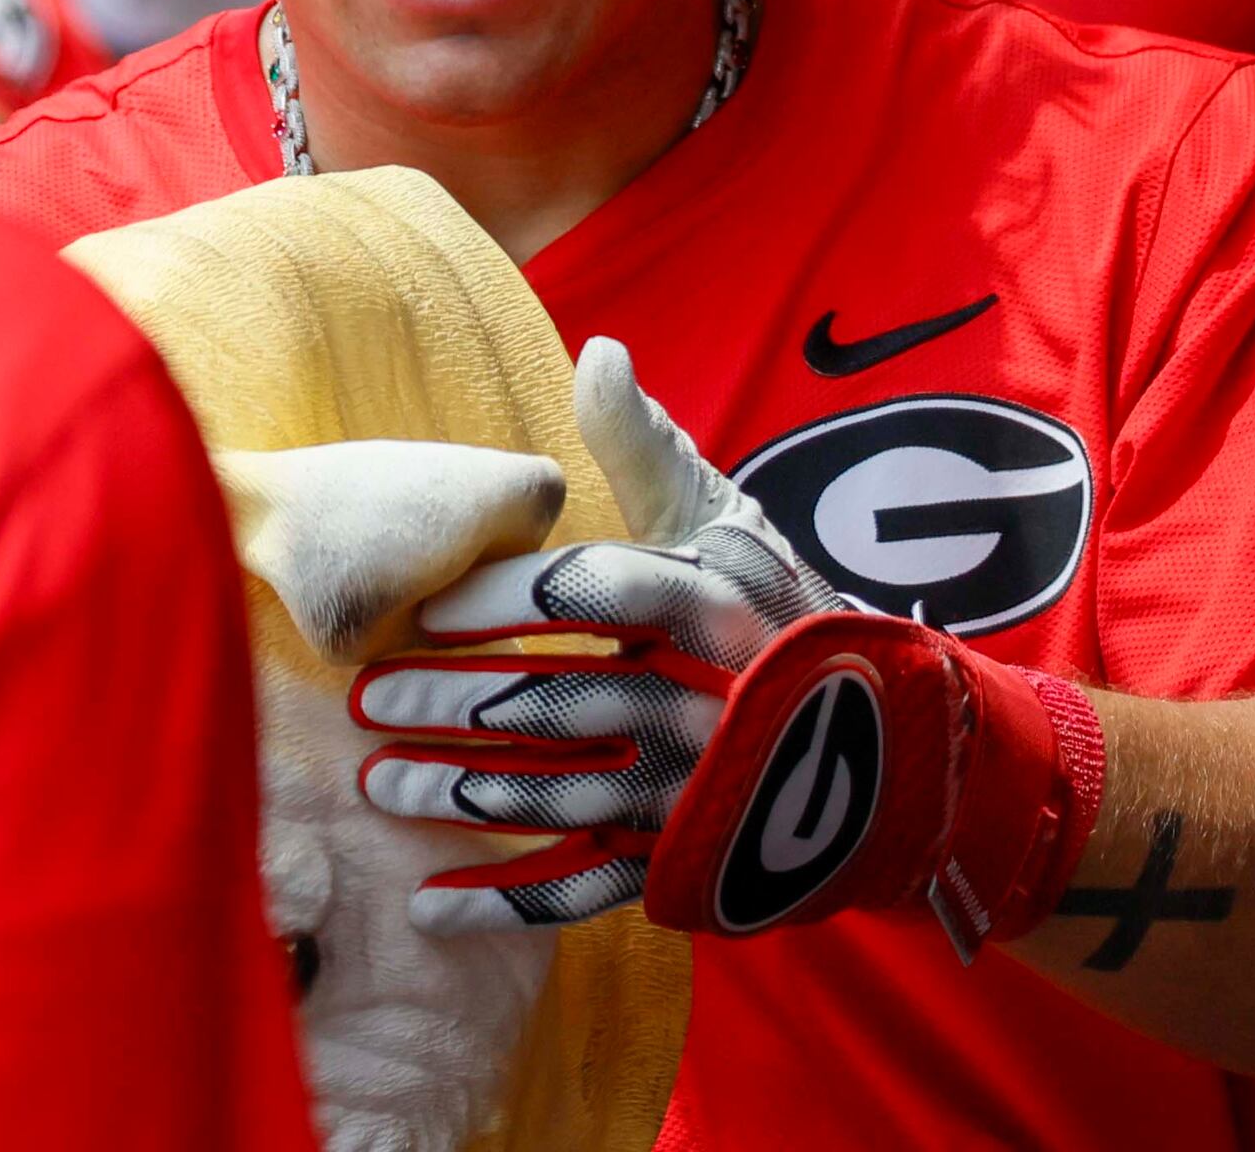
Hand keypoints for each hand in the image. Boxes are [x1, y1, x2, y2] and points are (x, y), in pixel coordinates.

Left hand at [351, 337, 838, 933]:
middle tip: (370, 700)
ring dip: (464, 798)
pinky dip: (506, 906)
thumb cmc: (779, 605)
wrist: (884, 740)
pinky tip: (426, 906)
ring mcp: (699, 790)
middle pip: (567, 702)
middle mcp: (708, 699)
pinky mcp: (686, 859)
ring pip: (566, 798)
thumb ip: (646, 443)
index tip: (424, 611)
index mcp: (715, 604)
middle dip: (458, 707)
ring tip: (380, 783)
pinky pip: (588, 891)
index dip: (507, 602)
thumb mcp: (725, 514)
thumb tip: (597, 349)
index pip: (601, 593)